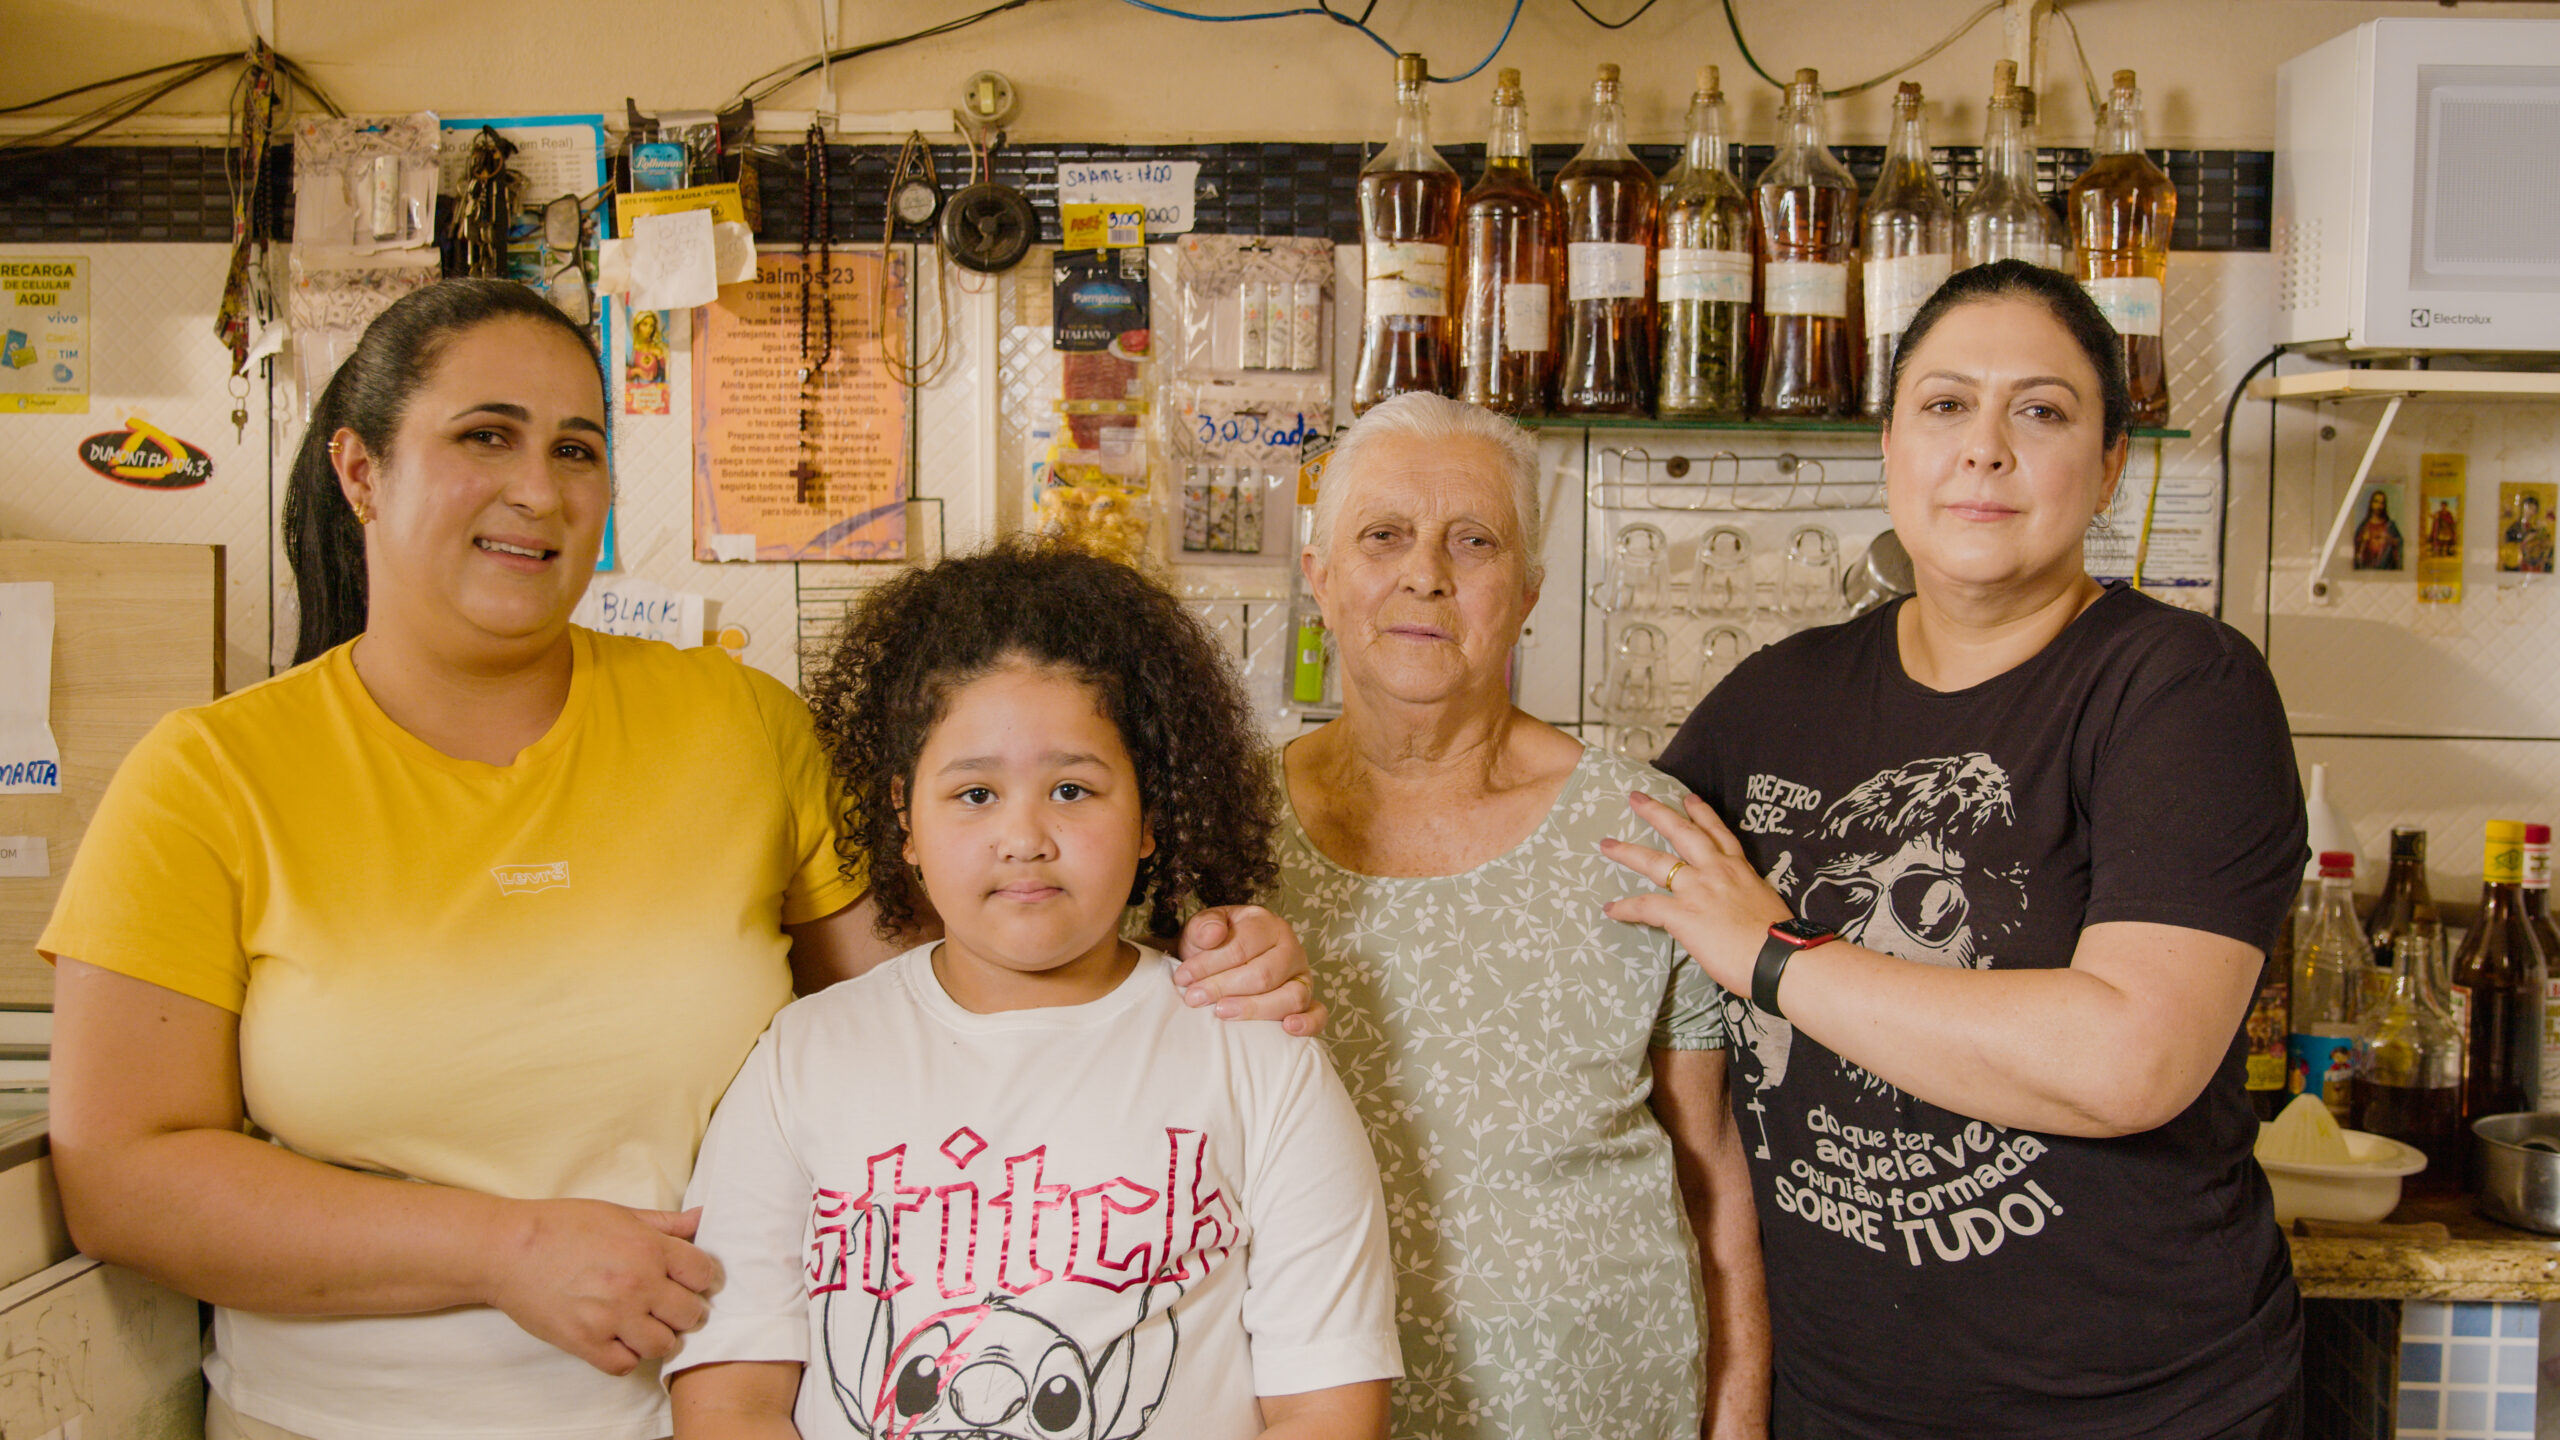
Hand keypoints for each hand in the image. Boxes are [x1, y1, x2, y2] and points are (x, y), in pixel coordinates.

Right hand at [486, 1200, 722, 1376]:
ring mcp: (613, 1317)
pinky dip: (626, 1357)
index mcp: (650, 1249)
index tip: (689, 1281)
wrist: (509, 1250)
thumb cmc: (563, 1226)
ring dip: (659, 1337)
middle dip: (684, 1310)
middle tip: (667, 1305)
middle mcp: (638, 1285)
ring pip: (664, 1345)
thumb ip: (664, 1222)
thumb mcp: (619, 1213)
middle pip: (691, 1314)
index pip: (705, 1274)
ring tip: (644, 1324)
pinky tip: (618, 1340)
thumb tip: (701, 1218)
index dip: (701, 1278)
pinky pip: (626, 1365)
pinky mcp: (586, 1343)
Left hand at [1173, 904, 1326, 1034]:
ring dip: (1255, 1009)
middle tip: (1194, 998)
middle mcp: (1290, 948)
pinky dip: (1308, 1023)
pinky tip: (1287, 1029)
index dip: (1210, 964)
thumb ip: (1204, 927)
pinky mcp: (1308, 1001)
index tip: (1183, 978)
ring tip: (1222, 1013)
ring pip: (1291, 996)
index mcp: (1266, 924)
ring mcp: (1302, 976)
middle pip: (1264, 974)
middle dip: (1224, 988)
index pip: (1242, 946)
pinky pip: (1318, 1014)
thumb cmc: (1212, 948)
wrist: (1221, 964)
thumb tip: (1212, 935)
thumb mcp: (1201, 930)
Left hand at [1599, 790, 1792, 992]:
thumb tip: (1734, 911)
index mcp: (1739, 869)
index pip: (1718, 833)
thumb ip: (1743, 900)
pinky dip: (1626, 908)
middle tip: (1635, 798)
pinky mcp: (1683, 914)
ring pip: (1655, 862)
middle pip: (1682, 833)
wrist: (1781, 957)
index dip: (1702, 814)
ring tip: (1607, 845)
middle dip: (1657, 813)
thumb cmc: (1779, 940)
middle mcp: (1716, 871)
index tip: (1688, 798)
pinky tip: (1611, 908)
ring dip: (1628, 852)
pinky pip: (1646, 906)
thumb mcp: (1764, 905)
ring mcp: (1697, 890)